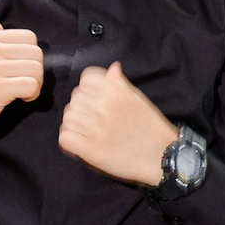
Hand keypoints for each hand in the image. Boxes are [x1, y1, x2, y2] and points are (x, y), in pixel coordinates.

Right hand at [0, 15, 44, 148]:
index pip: (29, 37)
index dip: (31, 55)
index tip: (21, 70)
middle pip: (36, 54)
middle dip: (37, 72)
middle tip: (24, 83)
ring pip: (36, 70)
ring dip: (36, 85)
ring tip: (23, 92)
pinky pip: (31, 85)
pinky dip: (32, 94)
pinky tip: (21, 99)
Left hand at [58, 62, 176, 185]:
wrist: (160, 156)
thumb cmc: (151, 127)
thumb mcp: (138, 99)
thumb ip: (121, 83)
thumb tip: (113, 68)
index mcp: (115, 92)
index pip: (86, 79)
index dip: (88, 89)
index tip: (95, 99)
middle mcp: (103, 107)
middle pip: (75, 99)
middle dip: (81, 107)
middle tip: (92, 119)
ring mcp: (95, 128)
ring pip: (67, 118)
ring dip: (74, 124)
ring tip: (86, 132)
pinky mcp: (89, 149)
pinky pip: (65, 137)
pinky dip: (69, 140)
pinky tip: (80, 143)